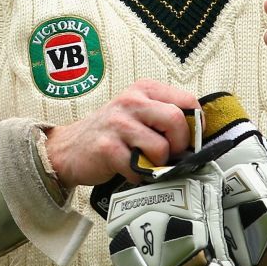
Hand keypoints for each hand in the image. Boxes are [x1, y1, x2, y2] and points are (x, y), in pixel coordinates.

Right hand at [43, 80, 199, 189]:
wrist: (68, 148)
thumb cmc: (110, 132)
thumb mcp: (137, 112)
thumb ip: (163, 115)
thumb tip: (198, 135)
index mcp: (143, 90)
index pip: (187, 101)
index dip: (195, 124)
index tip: (190, 138)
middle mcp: (131, 101)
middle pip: (176, 120)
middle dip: (180, 144)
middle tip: (171, 154)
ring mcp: (118, 124)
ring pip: (160, 147)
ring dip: (157, 163)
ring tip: (145, 161)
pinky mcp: (108, 148)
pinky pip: (139, 168)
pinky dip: (138, 176)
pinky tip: (128, 169)